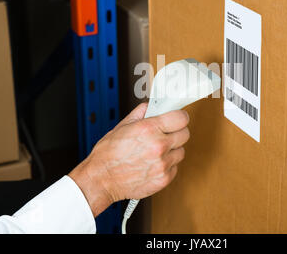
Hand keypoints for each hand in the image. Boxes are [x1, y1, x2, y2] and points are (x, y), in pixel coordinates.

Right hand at [69, 103, 189, 216]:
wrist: (101, 180)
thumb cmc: (107, 155)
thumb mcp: (121, 127)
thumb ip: (140, 114)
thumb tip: (150, 106)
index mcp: (149, 129)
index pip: (181, 118)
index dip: (179, 117)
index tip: (177, 118)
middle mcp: (158, 146)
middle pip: (185, 134)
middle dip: (177, 132)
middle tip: (166, 134)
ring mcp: (162, 164)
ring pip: (181, 151)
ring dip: (172, 150)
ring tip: (156, 152)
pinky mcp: (164, 179)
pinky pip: (175, 167)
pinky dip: (167, 165)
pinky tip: (154, 163)